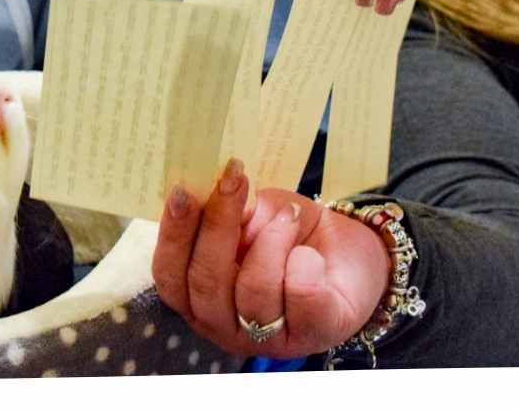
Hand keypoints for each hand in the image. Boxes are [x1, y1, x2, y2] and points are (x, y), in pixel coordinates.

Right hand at [152, 162, 388, 358]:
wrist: (348, 254)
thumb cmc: (288, 232)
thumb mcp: (252, 214)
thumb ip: (228, 213)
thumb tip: (209, 189)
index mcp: (197, 294)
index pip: (170, 274)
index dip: (173, 234)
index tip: (185, 191)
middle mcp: (225, 324)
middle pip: (205, 282)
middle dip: (218, 225)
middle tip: (234, 180)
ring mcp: (268, 338)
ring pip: (253, 292)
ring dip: (271, 240)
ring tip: (287, 215)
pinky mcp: (314, 334)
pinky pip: (300, 297)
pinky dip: (304, 263)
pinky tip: (310, 253)